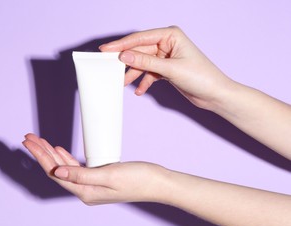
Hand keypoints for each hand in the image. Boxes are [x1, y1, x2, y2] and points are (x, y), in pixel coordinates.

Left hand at [22, 133, 171, 204]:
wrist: (157, 182)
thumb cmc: (137, 178)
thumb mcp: (108, 174)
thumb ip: (81, 175)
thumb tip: (56, 173)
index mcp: (85, 192)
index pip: (55, 173)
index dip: (40, 157)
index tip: (30, 143)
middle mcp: (85, 190)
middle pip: (57, 170)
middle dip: (41, 153)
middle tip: (28, 138)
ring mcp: (91, 185)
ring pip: (64, 167)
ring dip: (51, 154)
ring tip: (39, 141)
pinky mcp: (98, 177)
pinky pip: (76, 167)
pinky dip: (65, 157)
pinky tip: (59, 150)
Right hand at [100, 26, 232, 110]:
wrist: (215, 94)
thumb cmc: (201, 77)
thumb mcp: (170, 69)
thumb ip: (145, 62)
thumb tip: (124, 56)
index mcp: (170, 35)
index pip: (140, 38)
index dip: (121, 45)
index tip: (105, 50)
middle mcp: (167, 43)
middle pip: (139, 51)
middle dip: (127, 62)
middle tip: (110, 68)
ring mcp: (166, 56)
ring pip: (143, 63)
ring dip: (134, 74)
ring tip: (123, 84)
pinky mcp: (166, 69)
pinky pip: (149, 73)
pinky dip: (144, 81)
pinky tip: (139, 90)